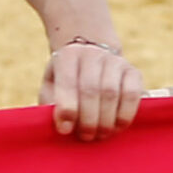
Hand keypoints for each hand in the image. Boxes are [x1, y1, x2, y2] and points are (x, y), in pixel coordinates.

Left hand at [7, 0, 141, 140]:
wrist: (86, 33)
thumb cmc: (61, 66)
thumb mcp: (47, 73)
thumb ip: (45, 93)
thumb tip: (36, 119)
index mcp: (64, 57)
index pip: (65, 85)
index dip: (64, 107)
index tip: (61, 126)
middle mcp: (90, 56)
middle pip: (92, 94)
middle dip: (88, 120)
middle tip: (83, 139)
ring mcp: (113, 60)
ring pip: (113, 94)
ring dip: (107, 120)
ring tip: (98, 137)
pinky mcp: (132, 70)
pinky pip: (137, 93)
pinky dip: (131, 111)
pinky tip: (121, 126)